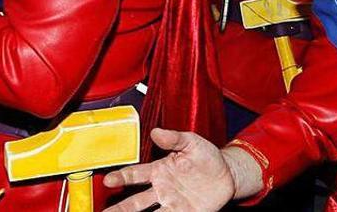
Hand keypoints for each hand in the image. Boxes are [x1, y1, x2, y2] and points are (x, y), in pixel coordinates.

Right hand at [102, 129, 236, 211]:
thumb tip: (156, 132)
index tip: (109, 179)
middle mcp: (162, 189)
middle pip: (135, 202)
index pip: (135, 174)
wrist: (227, 174)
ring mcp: (172, 204)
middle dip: (119, 209)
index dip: (121, 177)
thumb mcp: (192, 142)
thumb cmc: (207, 157)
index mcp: (159, 170)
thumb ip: (175, 138)